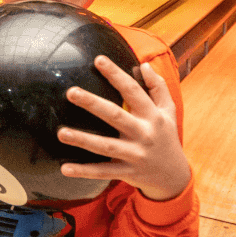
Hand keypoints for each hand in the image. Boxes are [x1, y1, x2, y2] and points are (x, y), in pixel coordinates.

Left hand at [57, 56, 192, 201]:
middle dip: (93, 104)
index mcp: (152, 116)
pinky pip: (103, 172)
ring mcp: (134, 155)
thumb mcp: (168, 111)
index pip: (133, 91)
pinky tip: (64, 168)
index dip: (116, 75)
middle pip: (115, 116)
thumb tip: (144, 65)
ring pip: (106, 147)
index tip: (98, 60)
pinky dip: (84, 171)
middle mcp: (143, 134)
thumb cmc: (166, 136)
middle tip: (71, 92)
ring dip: (83, 140)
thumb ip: (158, 87)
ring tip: (61, 133)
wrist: (174, 176)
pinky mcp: (126, 173)